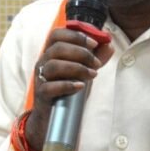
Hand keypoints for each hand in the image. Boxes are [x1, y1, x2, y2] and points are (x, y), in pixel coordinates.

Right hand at [25, 26, 114, 150]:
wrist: (52, 116)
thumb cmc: (67, 89)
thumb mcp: (83, 70)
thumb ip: (95, 56)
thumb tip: (109, 44)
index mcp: (51, 52)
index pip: (57, 34)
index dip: (76, 35)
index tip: (94, 43)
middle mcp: (43, 62)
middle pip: (57, 48)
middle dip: (81, 52)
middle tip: (96, 63)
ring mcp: (40, 78)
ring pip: (53, 65)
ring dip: (77, 67)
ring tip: (93, 74)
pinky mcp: (42, 94)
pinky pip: (50, 86)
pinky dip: (67, 85)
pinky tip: (80, 86)